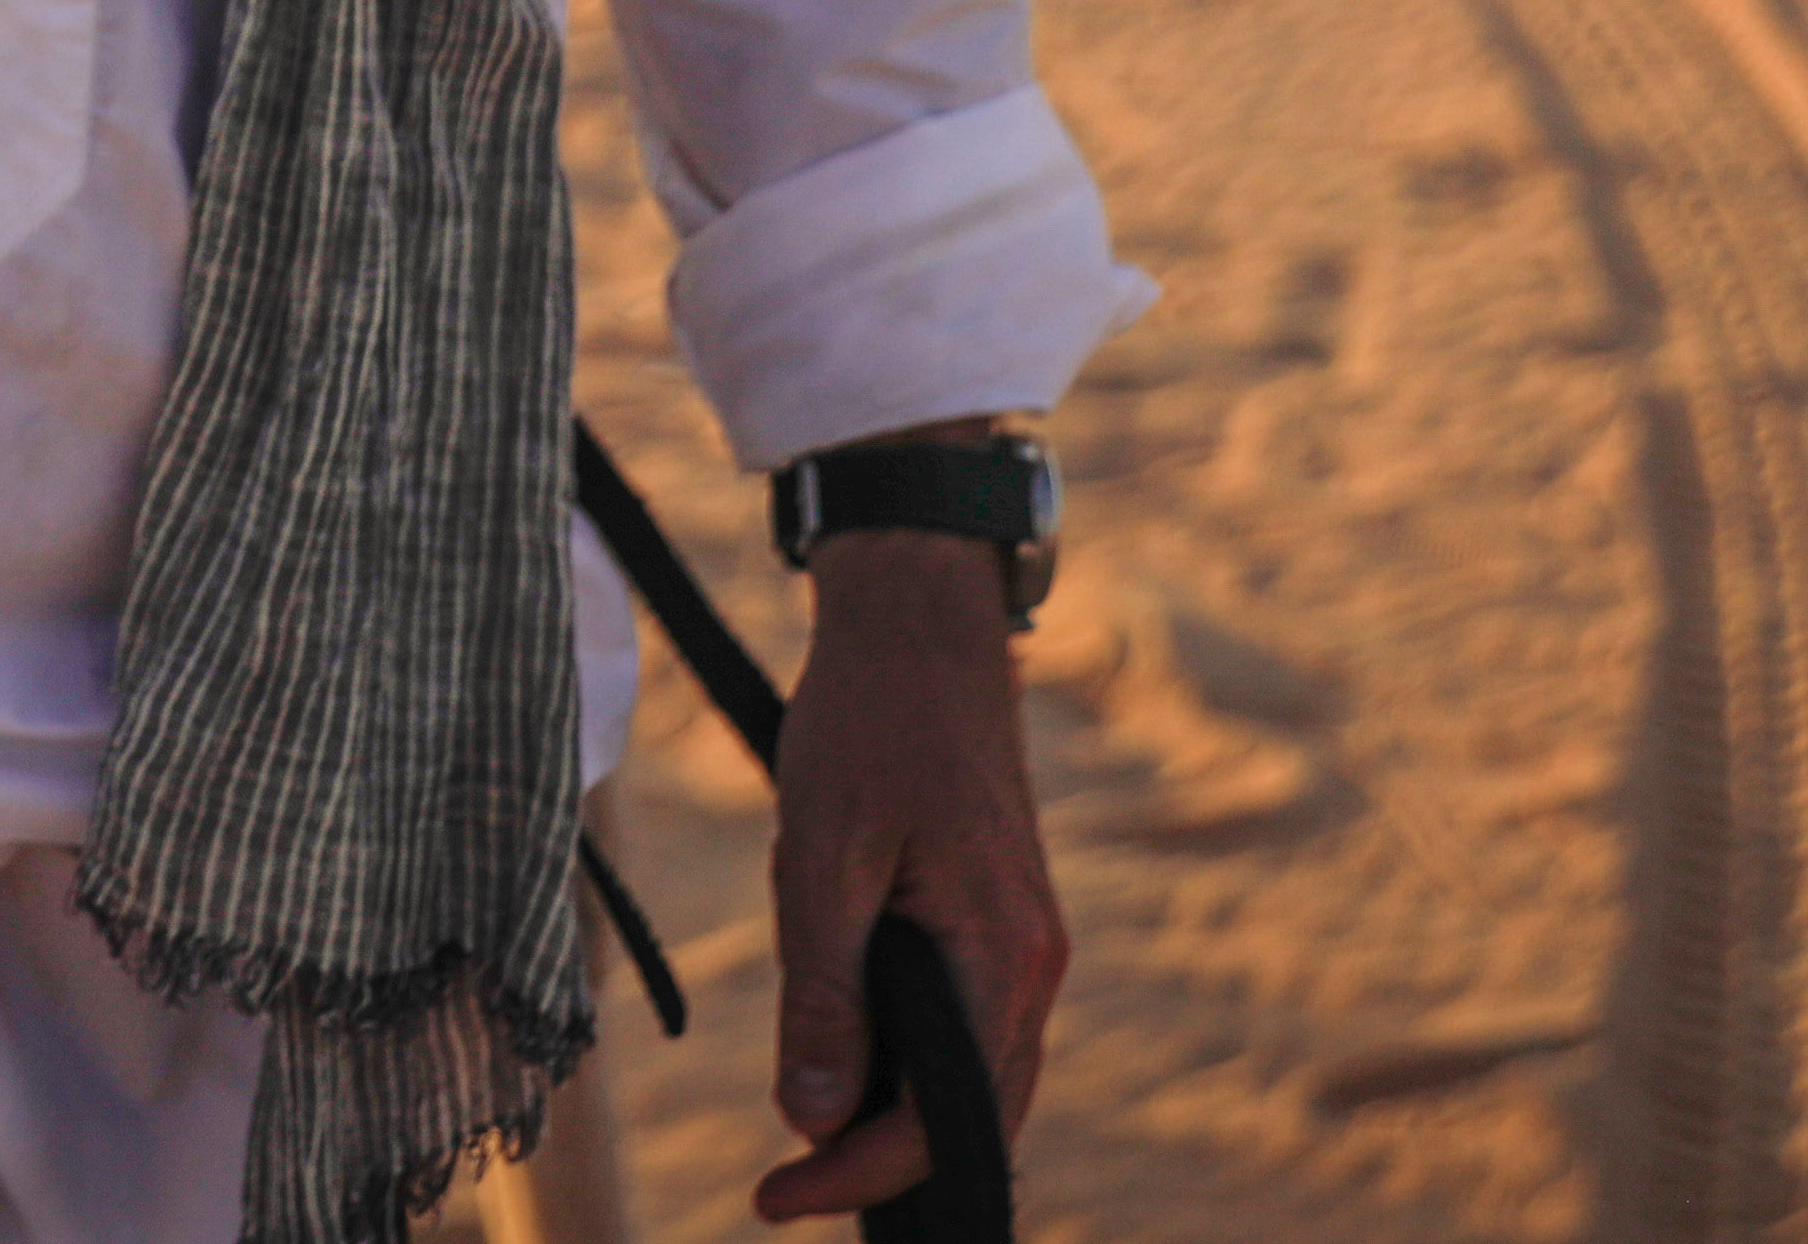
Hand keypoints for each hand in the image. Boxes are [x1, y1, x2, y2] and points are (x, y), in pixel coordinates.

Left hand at [754, 533, 1061, 1221]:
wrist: (919, 620)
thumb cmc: (867, 720)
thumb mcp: (821, 858)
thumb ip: (823, 994)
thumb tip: (812, 1118)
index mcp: (1003, 955)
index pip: (947, 1119)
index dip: (859, 1172)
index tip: (773, 1197)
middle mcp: (1033, 961)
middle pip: (975, 1113)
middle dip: (880, 1160)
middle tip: (783, 1189)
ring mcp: (1024, 939)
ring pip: (976, 1071)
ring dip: (898, 1113)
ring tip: (809, 1140)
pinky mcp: (1001, 915)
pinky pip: (970, 1020)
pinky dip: (914, 1059)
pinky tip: (851, 1060)